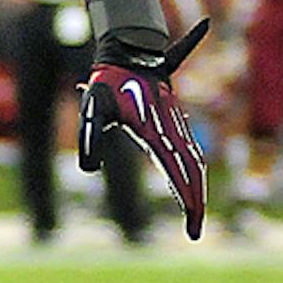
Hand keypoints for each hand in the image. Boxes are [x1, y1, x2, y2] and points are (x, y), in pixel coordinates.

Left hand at [78, 18, 210, 240]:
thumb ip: (89, 138)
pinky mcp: (173, 122)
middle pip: (192, 171)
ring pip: (193, 160)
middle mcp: (172, 131)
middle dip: (195, 202)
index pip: (178, 172)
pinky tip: (191, 185)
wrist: (128, 49)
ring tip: (193, 215)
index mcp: (157, 132)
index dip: (187, 201)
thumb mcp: (92, 109)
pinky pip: (188, 149)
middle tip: (194, 233)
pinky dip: (192, 170)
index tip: (191, 228)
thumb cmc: (107, 81)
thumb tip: (87, 170)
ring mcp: (175, 126)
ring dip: (195, 188)